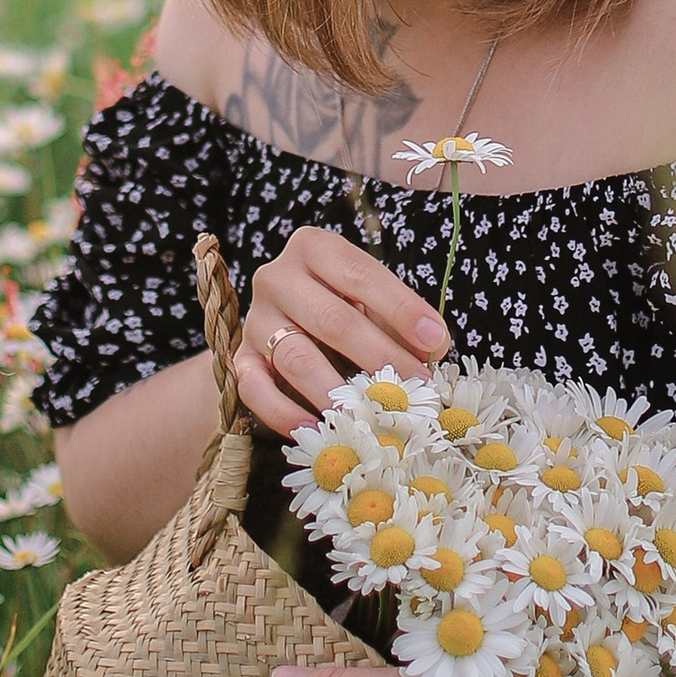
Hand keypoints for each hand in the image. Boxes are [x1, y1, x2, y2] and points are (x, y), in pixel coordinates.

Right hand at [233, 226, 447, 436]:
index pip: (360, 274)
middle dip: (379, 355)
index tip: (436, 342)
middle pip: (331, 318)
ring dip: (338, 390)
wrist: (283, 322)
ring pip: (296, 356)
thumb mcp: (369, 299)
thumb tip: (433, 350)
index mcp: (313, 247)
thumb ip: (397, 319)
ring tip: (371, 413)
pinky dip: (284, 413)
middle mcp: (277, 276)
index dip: (401, 309)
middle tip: (413, 387)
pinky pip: (255, 389)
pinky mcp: (239, 359)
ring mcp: (255, 319)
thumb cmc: (341, 305)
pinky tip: (316, 429)